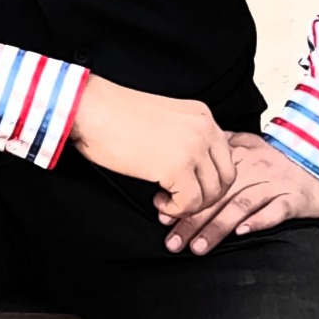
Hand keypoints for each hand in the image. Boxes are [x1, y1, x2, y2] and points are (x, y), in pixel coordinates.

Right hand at [70, 76, 235, 216]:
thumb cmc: (116, 115)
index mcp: (201, 115)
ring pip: (212, 193)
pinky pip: (190, 203)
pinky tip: (158, 200)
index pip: (225, 156)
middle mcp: (203, 128)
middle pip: (226, 177)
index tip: (189, 186)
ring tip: (166, 199)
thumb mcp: (166, 120)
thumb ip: (186, 138)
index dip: (208, 178)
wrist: (92, 109)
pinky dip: (176, 209)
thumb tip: (195, 170)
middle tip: (181, 199)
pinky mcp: (177, 166)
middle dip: (206, 196)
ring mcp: (193, 147)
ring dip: (190, 204)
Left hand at [154, 131, 318, 254]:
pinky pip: (275, 211)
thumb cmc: (274, 159)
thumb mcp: (243, 146)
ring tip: (199, 246)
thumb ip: (215, 154)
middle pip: (217, 197)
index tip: (163, 217)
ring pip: (240, 205)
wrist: (315, 160)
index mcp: (236, 157)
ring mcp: (272, 184)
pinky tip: (242, 233)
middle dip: (192, 221)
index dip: (182, 199)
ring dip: (218, 227)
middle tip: (174, 242)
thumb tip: (177, 169)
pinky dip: (258, 221)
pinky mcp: (292, 199)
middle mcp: (252, 169)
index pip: (203, 179)